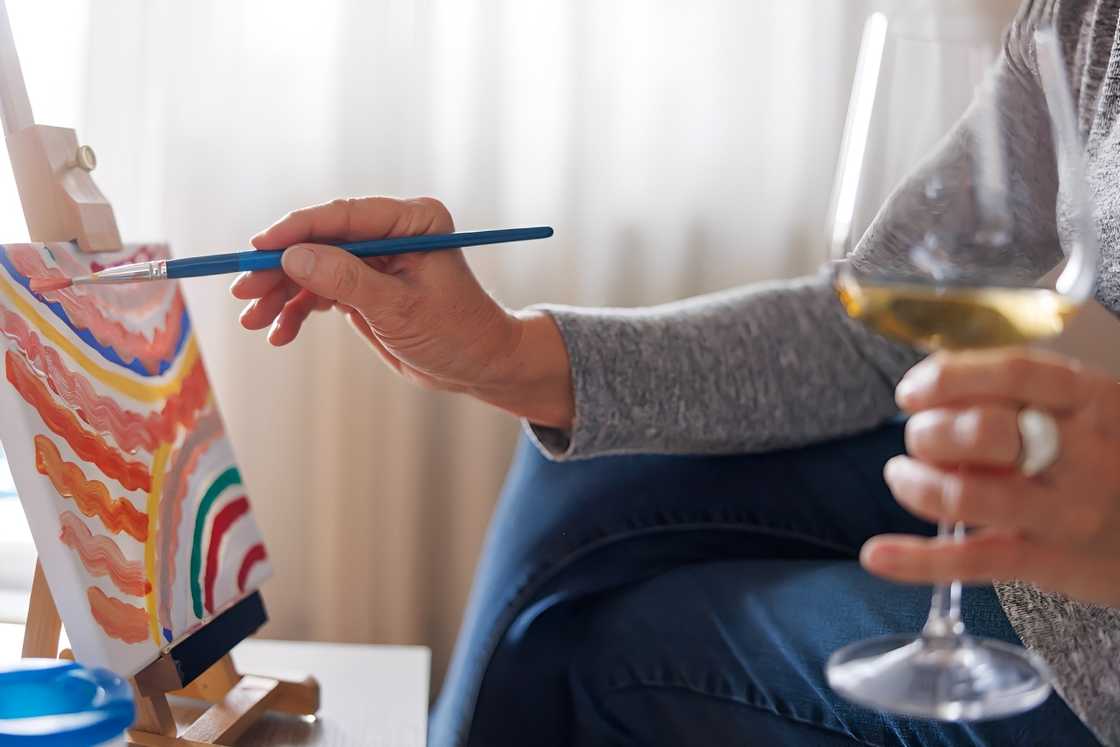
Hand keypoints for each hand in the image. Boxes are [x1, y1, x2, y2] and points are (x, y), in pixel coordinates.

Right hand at [232, 196, 573, 427]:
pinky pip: (320, 291)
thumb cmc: (455, 334)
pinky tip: (279, 333)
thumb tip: (292, 256)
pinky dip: (297, 311)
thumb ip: (347, 281)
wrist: (477, 367)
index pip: (344, 216)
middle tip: (243, 292)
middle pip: (321, 240)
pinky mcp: (364, 285)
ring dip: (281, 294)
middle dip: (280, 268)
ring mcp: (375, 258)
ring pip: (313, 267)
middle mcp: (392, 232)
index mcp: (413, 220)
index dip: (296, 230)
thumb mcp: (399, 310)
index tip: (258, 249)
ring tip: (254, 322)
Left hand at [862, 348, 1119, 606]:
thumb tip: (934, 381)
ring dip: (916, 484)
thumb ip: (1022, 394)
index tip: (912, 390)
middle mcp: (1085, 454)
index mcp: (1093, 401)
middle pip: (986, 431)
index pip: (1015, 373)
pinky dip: (916, 560)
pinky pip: (972, 560)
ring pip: (968, 495)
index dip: (950, 377)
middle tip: (919, 439)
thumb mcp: (1087, 412)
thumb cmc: (1109, 460)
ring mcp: (1067, 511)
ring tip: (902, 476)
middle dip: (930, 432)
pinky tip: (877, 555)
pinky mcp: (1049, 561)